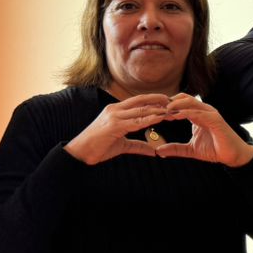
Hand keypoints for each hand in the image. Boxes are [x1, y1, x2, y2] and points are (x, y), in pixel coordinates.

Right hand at [65, 94, 180, 165]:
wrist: (79, 153)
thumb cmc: (98, 148)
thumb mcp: (121, 145)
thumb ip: (137, 146)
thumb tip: (153, 150)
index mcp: (115, 111)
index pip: (137, 102)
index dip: (152, 100)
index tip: (167, 102)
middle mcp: (115, 110)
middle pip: (141, 101)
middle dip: (158, 100)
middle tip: (174, 101)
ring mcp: (114, 116)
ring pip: (140, 110)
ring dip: (157, 109)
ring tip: (172, 109)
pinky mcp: (114, 125)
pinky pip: (136, 121)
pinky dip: (149, 119)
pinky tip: (160, 118)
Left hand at [151, 95, 252, 166]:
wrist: (232, 156)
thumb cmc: (214, 150)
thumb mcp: (190, 150)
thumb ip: (175, 148)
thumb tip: (158, 151)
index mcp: (197, 115)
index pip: (179, 104)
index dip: (165, 106)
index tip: (151, 111)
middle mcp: (203, 110)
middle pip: (183, 98)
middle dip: (168, 102)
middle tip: (154, 108)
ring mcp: (210, 113)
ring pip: (190, 102)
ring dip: (175, 105)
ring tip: (162, 110)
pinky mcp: (215, 119)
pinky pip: (198, 112)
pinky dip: (186, 113)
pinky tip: (175, 117)